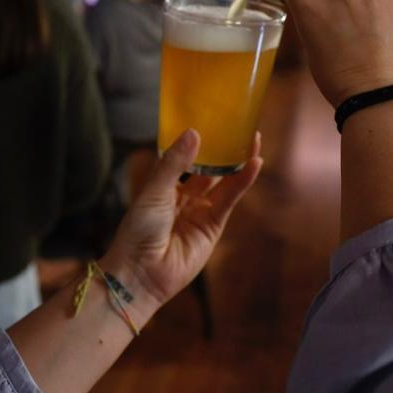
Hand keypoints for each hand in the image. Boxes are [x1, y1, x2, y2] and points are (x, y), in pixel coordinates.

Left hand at [100, 129, 261, 320]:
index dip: (199, 141)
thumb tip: (194, 133)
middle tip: (239, 126)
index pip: (184, 158)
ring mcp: (200, 212)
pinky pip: (230, 200)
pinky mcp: (213, 227)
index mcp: (163, 186)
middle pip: (208, 168)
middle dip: (223, 149)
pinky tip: (253, 164)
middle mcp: (183, 197)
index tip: (212, 119)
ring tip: (254, 139)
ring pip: (223, 182)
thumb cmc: (138, 231)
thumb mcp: (154, 191)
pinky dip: (242, 182)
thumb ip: (174, 163)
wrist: (141, 273)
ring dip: (238, 162)